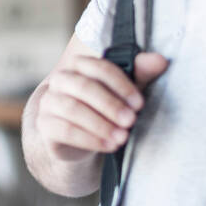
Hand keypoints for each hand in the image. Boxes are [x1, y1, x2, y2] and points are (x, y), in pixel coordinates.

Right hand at [37, 52, 168, 161]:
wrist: (79, 139)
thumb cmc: (104, 110)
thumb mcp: (124, 93)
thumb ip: (140, 75)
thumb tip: (160, 60)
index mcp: (79, 65)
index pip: (98, 67)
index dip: (121, 85)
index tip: (139, 103)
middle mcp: (61, 80)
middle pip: (83, 87)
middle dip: (110, 105)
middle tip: (131, 121)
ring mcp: (50, 102)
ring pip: (72, 109)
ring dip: (101, 124)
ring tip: (122, 137)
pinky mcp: (45, 125)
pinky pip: (65, 130)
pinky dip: (90, 139)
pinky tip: (109, 145)